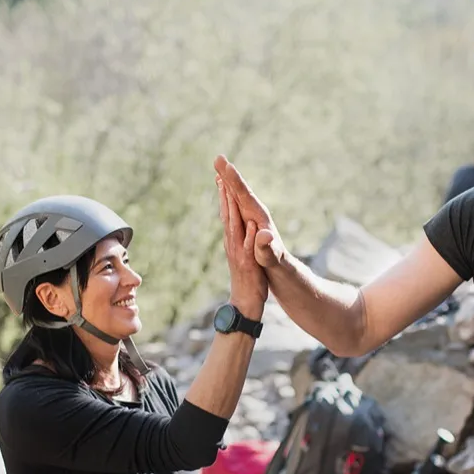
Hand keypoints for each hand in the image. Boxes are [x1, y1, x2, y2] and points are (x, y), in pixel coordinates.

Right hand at [214, 155, 284, 273]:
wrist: (283, 270)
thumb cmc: (276, 263)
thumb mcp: (271, 257)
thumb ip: (266, 247)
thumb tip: (263, 235)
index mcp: (258, 217)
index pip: (243, 195)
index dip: (233, 179)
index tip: (224, 163)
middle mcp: (255, 214)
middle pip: (240, 190)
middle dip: (229, 174)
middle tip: (218, 157)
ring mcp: (252, 217)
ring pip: (237, 196)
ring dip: (229, 182)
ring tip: (220, 169)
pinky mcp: (250, 222)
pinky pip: (237, 204)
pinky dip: (231, 195)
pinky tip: (226, 190)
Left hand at [216, 164, 267, 317]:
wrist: (243, 304)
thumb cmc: (253, 287)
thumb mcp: (255, 266)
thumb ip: (254, 245)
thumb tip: (254, 225)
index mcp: (238, 242)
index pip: (233, 212)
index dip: (231, 193)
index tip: (227, 174)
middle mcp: (232, 241)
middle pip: (227, 210)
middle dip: (224, 190)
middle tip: (219, 168)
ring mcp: (231, 246)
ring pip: (226, 217)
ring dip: (224, 199)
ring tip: (220, 182)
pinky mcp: (234, 251)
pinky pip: (230, 226)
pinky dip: (228, 213)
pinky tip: (227, 209)